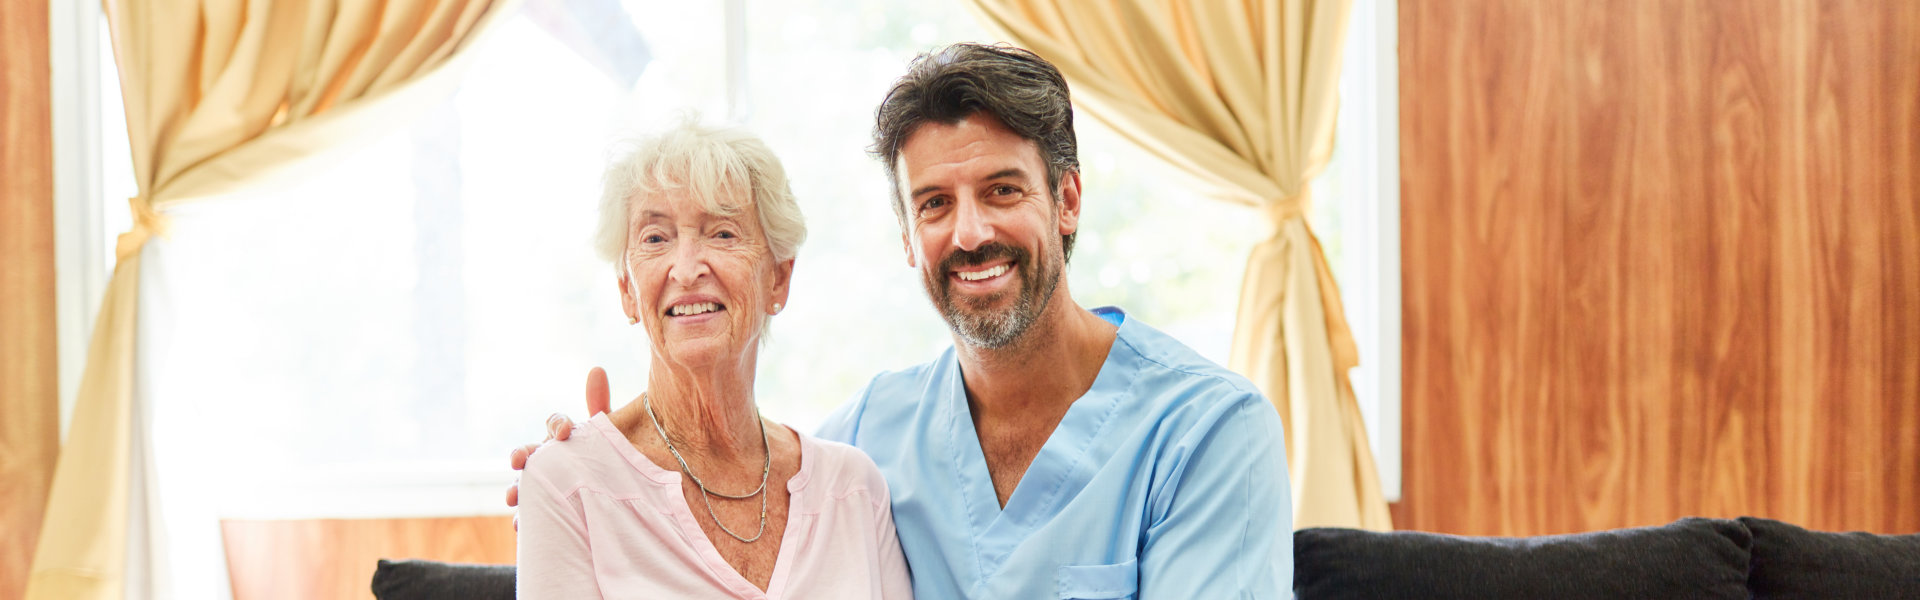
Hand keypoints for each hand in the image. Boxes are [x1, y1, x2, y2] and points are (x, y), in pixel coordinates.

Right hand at [507, 367, 613, 522]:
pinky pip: (531, 515)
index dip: (558, 425)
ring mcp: (544, 485)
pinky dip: (523, 520)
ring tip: (512, 497)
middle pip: (530, 453)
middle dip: (522, 455)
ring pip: (524, 485)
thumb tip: (596, 369)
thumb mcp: (609, 438)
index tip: (566, 432)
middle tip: (518, 460)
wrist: (619, 503)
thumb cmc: (611, 463)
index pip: (557, 424)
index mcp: (567, 439)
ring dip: (516, 489)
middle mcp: (551, 459)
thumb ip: (601, 406)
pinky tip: (519, 526)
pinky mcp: (545, 511)